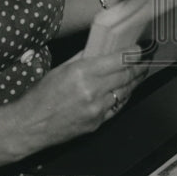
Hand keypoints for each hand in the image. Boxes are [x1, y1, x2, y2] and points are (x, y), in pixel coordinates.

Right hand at [25, 47, 148, 145]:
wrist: (30, 126)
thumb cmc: (40, 96)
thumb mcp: (60, 69)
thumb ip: (82, 58)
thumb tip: (100, 49)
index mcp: (82, 72)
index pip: (118, 60)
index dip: (133, 54)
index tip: (140, 50)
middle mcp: (92, 90)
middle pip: (125, 76)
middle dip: (139, 68)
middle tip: (146, 61)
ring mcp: (96, 109)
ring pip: (124, 92)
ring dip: (134, 82)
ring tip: (139, 74)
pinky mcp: (97, 123)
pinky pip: (116, 108)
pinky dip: (123, 98)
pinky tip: (126, 91)